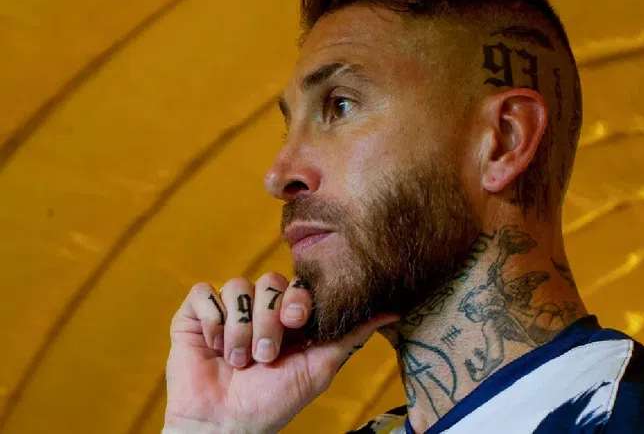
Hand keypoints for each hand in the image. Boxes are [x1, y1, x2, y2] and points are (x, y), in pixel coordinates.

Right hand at [164, 272, 397, 433]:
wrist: (225, 425)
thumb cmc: (274, 402)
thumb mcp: (319, 367)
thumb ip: (351, 335)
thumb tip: (393, 310)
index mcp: (288, 316)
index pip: (298, 284)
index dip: (297, 298)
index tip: (296, 322)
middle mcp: (260, 308)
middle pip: (268, 281)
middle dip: (268, 322)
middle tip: (265, 356)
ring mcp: (228, 309)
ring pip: (238, 287)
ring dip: (240, 330)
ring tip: (239, 361)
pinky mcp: (195, 316)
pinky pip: (204, 294)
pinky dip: (212, 322)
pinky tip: (215, 348)